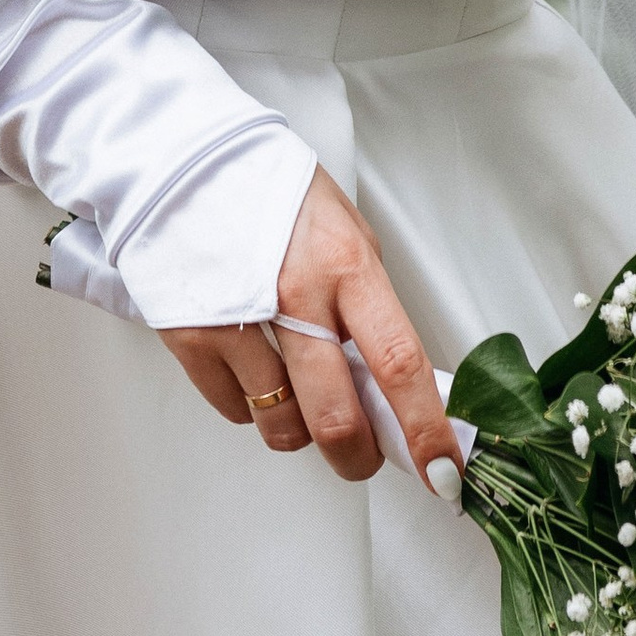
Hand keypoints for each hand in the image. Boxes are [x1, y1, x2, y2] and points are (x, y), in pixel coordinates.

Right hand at [158, 167, 462, 491]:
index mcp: (346, 265)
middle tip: (363, 456)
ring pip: (283, 427)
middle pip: (336, 418)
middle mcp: (294, 295)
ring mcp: (238, 320)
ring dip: (300, 431)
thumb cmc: (278, 197)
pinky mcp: (190, 337)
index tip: (445, 472)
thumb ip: (370, 305)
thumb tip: (393, 382)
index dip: (425, 429)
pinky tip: (254, 366)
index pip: (398, 362)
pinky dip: (253, 406)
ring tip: (298, 390)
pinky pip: (236, 412)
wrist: (190, 162)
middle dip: (358, 457)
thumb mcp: (347, 234)